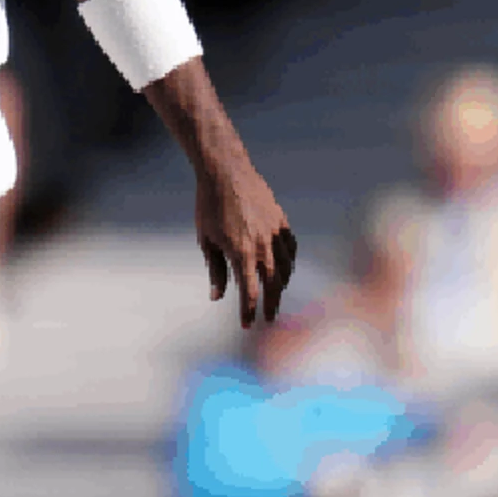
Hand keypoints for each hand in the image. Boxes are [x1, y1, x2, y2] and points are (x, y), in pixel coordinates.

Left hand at [195, 160, 295, 326]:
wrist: (225, 171)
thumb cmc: (209, 206)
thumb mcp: (206, 240)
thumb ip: (215, 270)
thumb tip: (217, 297)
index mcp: (240, 252)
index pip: (249, 292)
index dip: (248, 311)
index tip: (247, 325)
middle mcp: (262, 245)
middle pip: (272, 284)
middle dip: (271, 304)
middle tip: (268, 319)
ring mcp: (274, 232)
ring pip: (285, 267)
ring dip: (281, 285)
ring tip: (276, 296)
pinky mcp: (280, 220)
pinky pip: (291, 247)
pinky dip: (290, 262)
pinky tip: (285, 270)